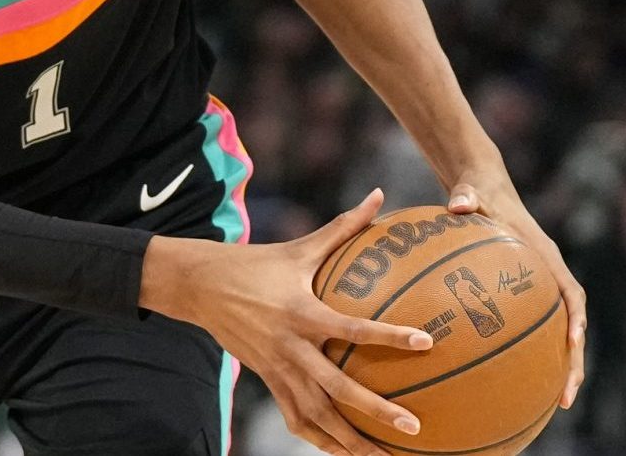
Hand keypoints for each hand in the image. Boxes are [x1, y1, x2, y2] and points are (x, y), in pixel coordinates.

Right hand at [142, 188, 432, 455]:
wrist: (200, 287)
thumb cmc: (257, 262)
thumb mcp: (300, 246)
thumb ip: (344, 226)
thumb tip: (378, 195)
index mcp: (302, 311)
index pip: (352, 329)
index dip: (389, 336)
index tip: (426, 343)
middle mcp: (290, 347)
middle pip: (337, 389)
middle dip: (376, 411)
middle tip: (413, 427)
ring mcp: (277, 370)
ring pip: (318, 415)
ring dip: (351, 442)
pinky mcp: (267, 382)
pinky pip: (296, 418)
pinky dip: (320, 440)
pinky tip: (346, 453)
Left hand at [445, 179, 586, 408]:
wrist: (482, 186)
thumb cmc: (478, 190)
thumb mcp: (473, 190)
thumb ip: (468, 196)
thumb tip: (459, 204)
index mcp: (544, 255)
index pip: (570, 290)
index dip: (575, 315)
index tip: (574, 341)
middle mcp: (549, 275)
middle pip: (573, 324)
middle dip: (574, 361)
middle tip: (567, 396)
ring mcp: (537, 288)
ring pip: (557, 334)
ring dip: (560, 368)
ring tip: (555, 405)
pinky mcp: (520, 296)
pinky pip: (529, 330)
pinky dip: (527, 356)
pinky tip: (509, 383)